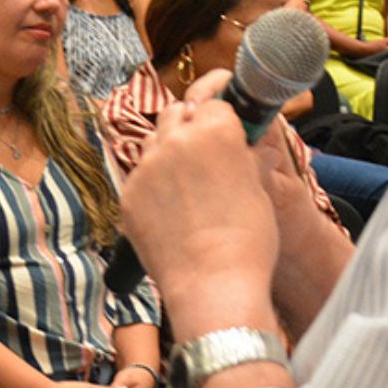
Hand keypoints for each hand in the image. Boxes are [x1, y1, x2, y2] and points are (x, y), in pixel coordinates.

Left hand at [121, 96, 279, 330]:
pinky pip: (139, 177)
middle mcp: (176, 139)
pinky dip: (152, 185)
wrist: (213, 283)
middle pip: (178, 114)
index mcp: (215, 129)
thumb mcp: (259, 188)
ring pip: (153, 142)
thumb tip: (246, 149)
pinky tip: (169, 210)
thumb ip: (244, 158)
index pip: (214, 104)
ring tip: (186, 185)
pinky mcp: (128, 193)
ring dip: (167, 152)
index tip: (225, 131)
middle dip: (189, 126)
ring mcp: (146, 166)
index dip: (221, 119)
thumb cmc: (247, 240)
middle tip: (203, 154)